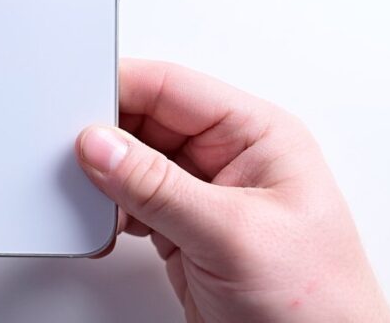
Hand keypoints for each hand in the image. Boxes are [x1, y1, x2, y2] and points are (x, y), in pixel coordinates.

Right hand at [76, 59, 389, 322]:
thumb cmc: (316, 304)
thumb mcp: (231, 234)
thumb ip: (157, 186)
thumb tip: (100, 144)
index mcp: (256, 134)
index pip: (172, 88)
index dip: (121, 89)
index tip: (75, 107)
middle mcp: (229, 158)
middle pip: (146, 122)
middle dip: (106, 141)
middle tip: (73, 160)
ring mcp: (205, 195)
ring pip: (133, 164)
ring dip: (106, 182)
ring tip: (94, 203)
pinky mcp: (185, 230)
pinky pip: (133, 202)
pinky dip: (111, 213)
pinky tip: (106, 227)